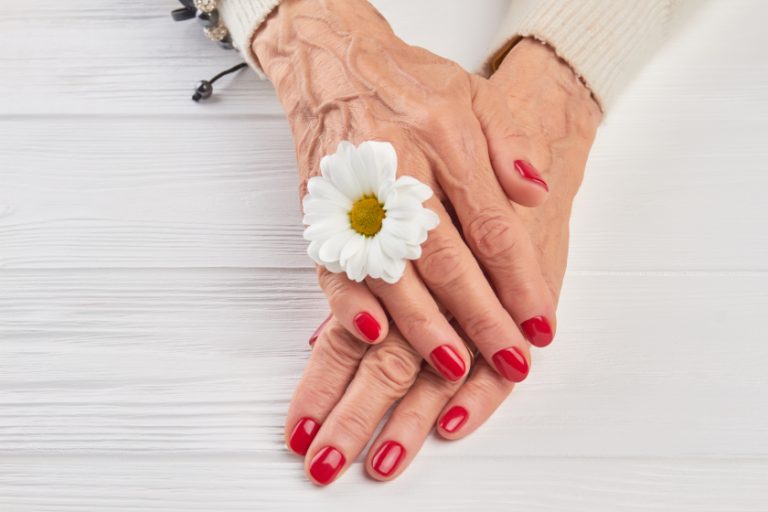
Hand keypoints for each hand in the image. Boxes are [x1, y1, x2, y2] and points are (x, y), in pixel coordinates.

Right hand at [285, 38, 601, 484]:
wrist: (333, 61)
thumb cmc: (408, 83)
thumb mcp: (476, 93)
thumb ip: (511, 145)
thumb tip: (535, 197)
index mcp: (446, 139)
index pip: (491, 226)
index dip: (519, 281)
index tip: (541, 326)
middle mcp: (400, 169)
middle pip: (446, 258)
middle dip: (480, 316)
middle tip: (511, 361)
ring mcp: (355, 192)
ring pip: (391, 270)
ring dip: (422, 324)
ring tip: (454, 366)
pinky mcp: (322, 209)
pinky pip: (334, 262)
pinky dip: (350, 302)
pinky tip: (373, 335)